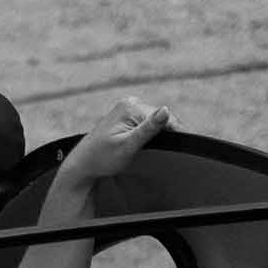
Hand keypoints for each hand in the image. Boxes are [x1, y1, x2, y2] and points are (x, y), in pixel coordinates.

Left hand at [59, 95, 173, 190]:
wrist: (82, 164)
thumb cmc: (102, 159)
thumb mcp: (127, 146)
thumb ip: (147, 129)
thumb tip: (166, 110)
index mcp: (131, 107)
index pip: (164, 116)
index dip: (176, 130)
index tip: (186, 143)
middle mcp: (129, 103)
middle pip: (159, 116)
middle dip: (167, 131)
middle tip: (175, 150)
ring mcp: (126, 108)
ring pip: (152, 119)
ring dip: (159, 132)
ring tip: (163, 147)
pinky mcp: (124, 115)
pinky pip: (144, 121)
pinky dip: (150, 131)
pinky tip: (150, 142)